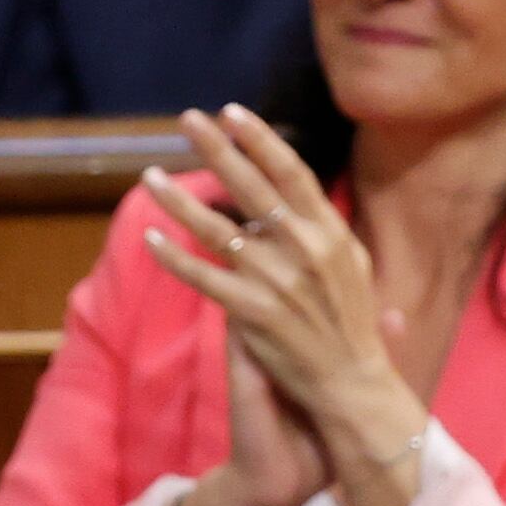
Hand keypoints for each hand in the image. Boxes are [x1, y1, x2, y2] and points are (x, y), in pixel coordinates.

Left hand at [138, 104, 422, 505]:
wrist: (354, 392)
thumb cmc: (354, 335)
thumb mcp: (354, 274)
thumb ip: (326, 237)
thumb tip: (296, 206)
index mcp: (331, 235)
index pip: (292, 174)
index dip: (260, 140)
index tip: (232, 112)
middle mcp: (305, 251)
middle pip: (252, 187)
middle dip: (216, 149)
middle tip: (187, 118)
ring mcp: (278, 282)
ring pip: (218, 230)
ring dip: (181, 200)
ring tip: (150, 176)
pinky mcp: (254, 316)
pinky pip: (205, 279)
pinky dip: (175, 259)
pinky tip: (151, 241)